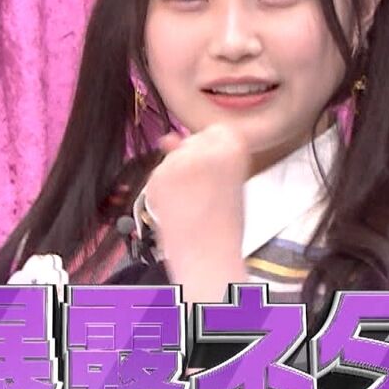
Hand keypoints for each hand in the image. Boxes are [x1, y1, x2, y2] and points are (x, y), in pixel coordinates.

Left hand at [143, 123, 251, 303]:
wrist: (206, 257)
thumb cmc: (225, 228)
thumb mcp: (232, 183)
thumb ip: (212, 156)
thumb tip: (173, 138)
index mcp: (230, 148)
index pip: (218, 131)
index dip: (217, 150)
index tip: (218, 168)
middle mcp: (201, 150)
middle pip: (193, 140)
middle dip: (195, 158)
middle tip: (205, 188)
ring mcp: (175, 163)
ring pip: (174, 155)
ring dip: (179, 172)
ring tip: (193, 200)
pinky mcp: (156, 177)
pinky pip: (159, 172)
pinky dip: (165, 185)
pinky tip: (179, 204)